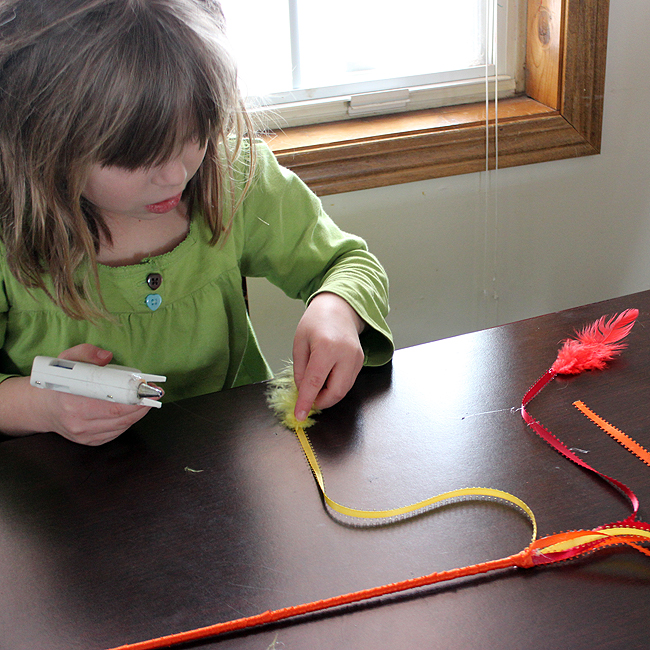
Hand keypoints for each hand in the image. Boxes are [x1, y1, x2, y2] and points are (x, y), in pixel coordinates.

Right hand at [0, 344, 150, 445]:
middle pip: (121, 416)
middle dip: (142, 404)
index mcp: (73, 402)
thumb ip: (86, 353)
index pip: (112, 404)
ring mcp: (85, 435)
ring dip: (138, 413)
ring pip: (122, 426)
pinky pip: (116, 432)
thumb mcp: (66, 359)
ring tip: (146, 400)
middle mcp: (79, 422)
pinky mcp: (90, 441)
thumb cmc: (56, 382)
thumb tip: (106, 356)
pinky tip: (131, 410)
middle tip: (154, 393)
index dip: (135, 398)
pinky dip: (127, 421)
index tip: (148, 388)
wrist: (41, 407)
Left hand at [292, 292, 364, 421]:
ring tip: (316, 386)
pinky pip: (348, 382)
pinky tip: (326, 378)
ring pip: (343, 390)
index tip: (299, 415)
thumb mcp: (299, 343)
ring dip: (328, 395)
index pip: (315, 383)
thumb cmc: (316, 322)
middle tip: (308, 400)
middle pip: (335, 392)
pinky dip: (335, 387)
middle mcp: (345, 354)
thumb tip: (303, 392)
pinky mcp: (361, 362)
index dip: (306, 402)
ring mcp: (356, 358)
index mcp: (326, 347)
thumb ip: (300, 370)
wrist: (339, 308)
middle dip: (320, 402)